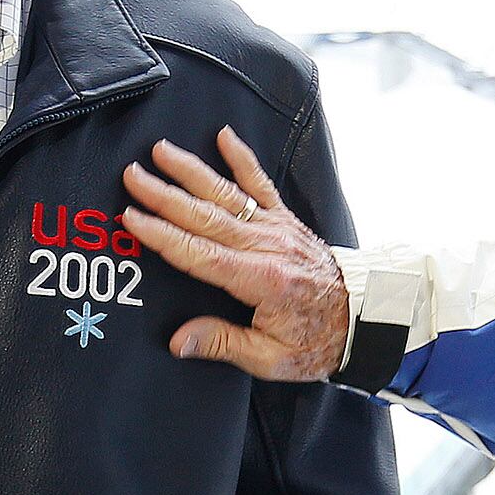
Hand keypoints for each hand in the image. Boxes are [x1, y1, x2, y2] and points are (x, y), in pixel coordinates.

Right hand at [122, 128, 348, 380]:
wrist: (362, 319)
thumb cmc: (317, 342)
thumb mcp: (271, 358)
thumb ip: (222, 344)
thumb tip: (178, 341)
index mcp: (260, 281)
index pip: (200, 254)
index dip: (163, 235)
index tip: (133, 218)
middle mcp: (267, 247)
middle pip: (206, 216)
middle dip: (165, 194)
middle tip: (133, 176)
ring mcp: (277, 228)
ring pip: (227, 194)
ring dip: (191, 170)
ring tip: (161, 150)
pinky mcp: (286, 219)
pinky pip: (261, 183)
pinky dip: (242, 159)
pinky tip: (224, 136)